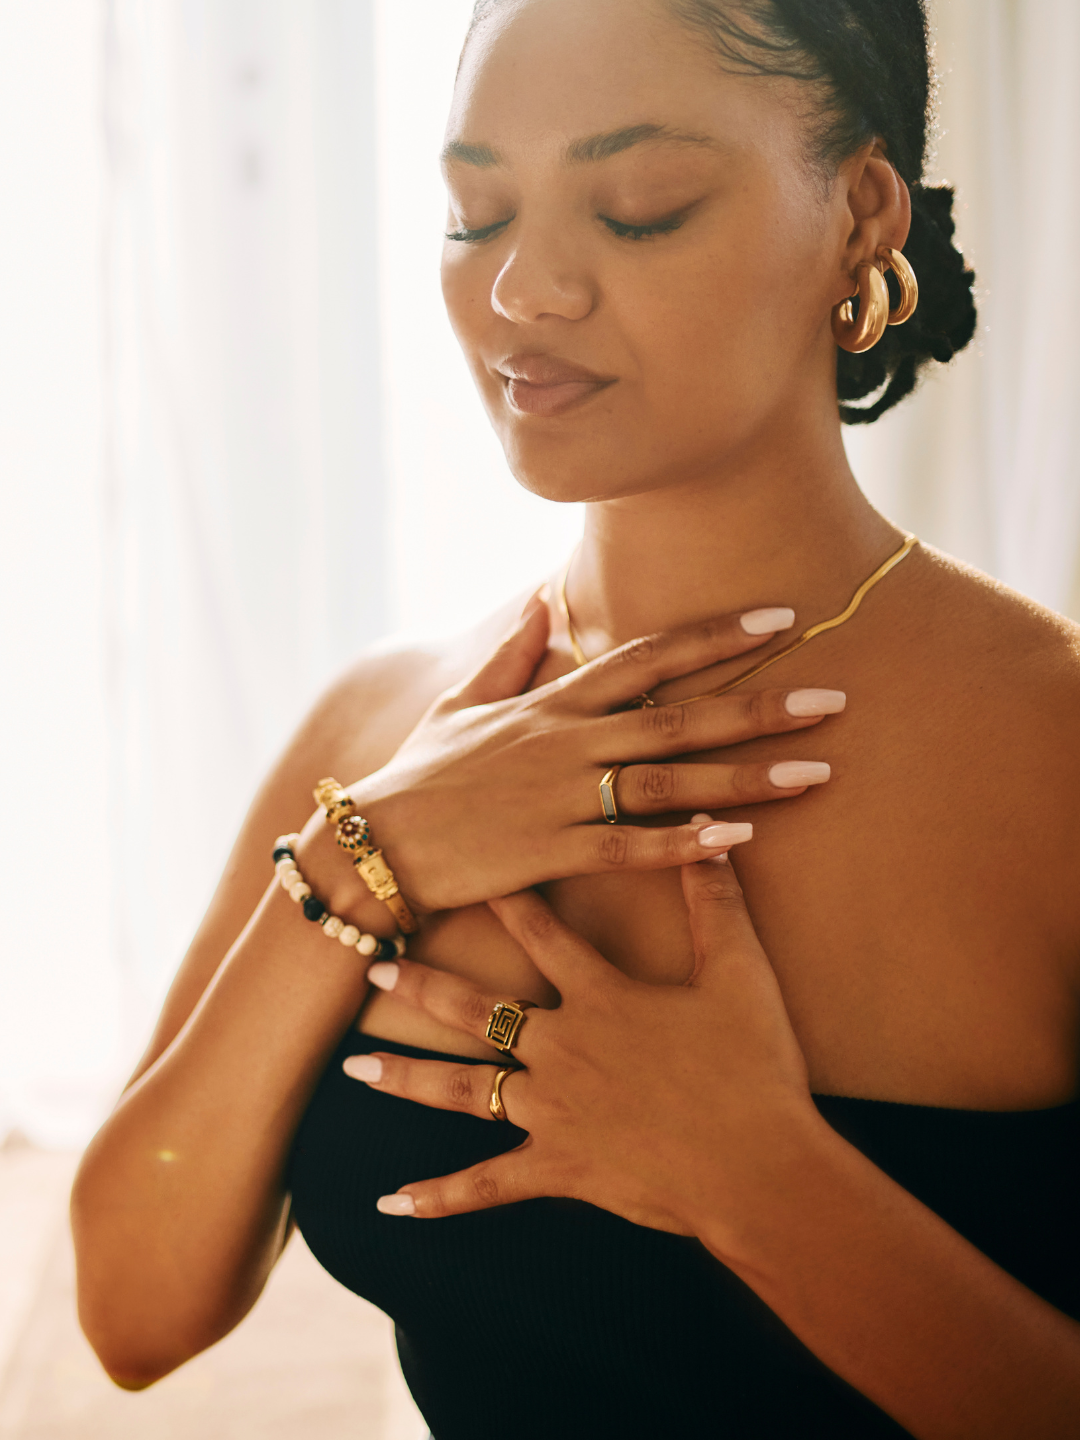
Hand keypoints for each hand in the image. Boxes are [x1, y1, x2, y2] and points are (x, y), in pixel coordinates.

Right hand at [328, 594, 843, 911]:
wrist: (371, 844)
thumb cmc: (422, 774)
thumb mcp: (462, 703)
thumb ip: (510, 652)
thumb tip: (542, 601)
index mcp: (553, 702)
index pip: (647, 655)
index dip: (716, 635)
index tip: (781, 618)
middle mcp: (567, 740)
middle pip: (679, 715)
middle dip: (759, 704)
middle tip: (833, 698)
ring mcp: (561, 796)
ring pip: (669, 780)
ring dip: (745, 775)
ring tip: (816, 771)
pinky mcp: (550, 852)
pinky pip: (630, 847)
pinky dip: (686, 844)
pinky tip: (740, 840)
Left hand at [343, 848, 821, 1246]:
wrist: (760, 1167)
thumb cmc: (754, 1068)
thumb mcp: (740, 973)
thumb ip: (716, 901)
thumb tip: (704, 830)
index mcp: (601, 997)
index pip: (542, 933)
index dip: (503, 899)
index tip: (462, 871)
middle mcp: (562, 1048)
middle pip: (476, 1009)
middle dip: (422, 986)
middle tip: (374, 969)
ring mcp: (552, 1112)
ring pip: (462, 1090)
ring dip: (406, 1078)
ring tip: (354, 1067)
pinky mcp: (558, 1169)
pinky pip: (487, 1185)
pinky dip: (440, 1198)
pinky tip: (394, 1204)